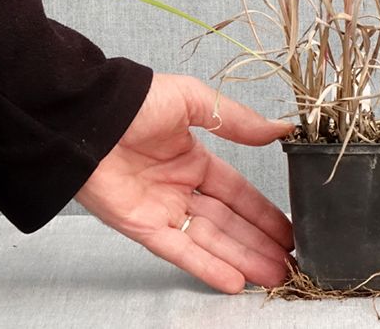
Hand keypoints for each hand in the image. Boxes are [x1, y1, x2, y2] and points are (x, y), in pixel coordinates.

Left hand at [74, 72, 294, 292]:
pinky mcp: (141, 227)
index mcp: (193, 158)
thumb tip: (279, 128)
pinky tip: (234, 279)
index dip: (263, 211)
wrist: (90, 116)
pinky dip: (206, 266)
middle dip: (259, 242)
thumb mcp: (195, 100)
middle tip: (290, 263)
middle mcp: (180, 188)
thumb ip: (237, 120)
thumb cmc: (138, 102)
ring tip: (274, 276)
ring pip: (210, 240)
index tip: (288, 228)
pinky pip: (179, 251)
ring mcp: (162, 210)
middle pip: (228, 222)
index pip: (237, 191)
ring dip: (243, 258)